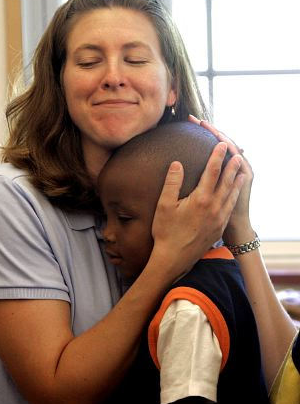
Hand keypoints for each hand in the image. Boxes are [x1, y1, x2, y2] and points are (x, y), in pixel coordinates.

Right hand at [151, 140, 244, 277]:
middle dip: (231, 166)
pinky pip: (230, 207)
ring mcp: (219, 218)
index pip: (212, 172)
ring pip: (231, 194)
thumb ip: (172, 183)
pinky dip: (234, 196)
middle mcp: (214, 207)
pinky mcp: (219, 227)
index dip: (217, 157)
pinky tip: (233, 193)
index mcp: (201, 199)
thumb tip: (177, 164)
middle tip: (236, 154)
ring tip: (241, 170)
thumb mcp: (164, 206)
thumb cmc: (166, 232)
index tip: (220, 145)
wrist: (174, 258)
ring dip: (236, 181)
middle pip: (226, 181)